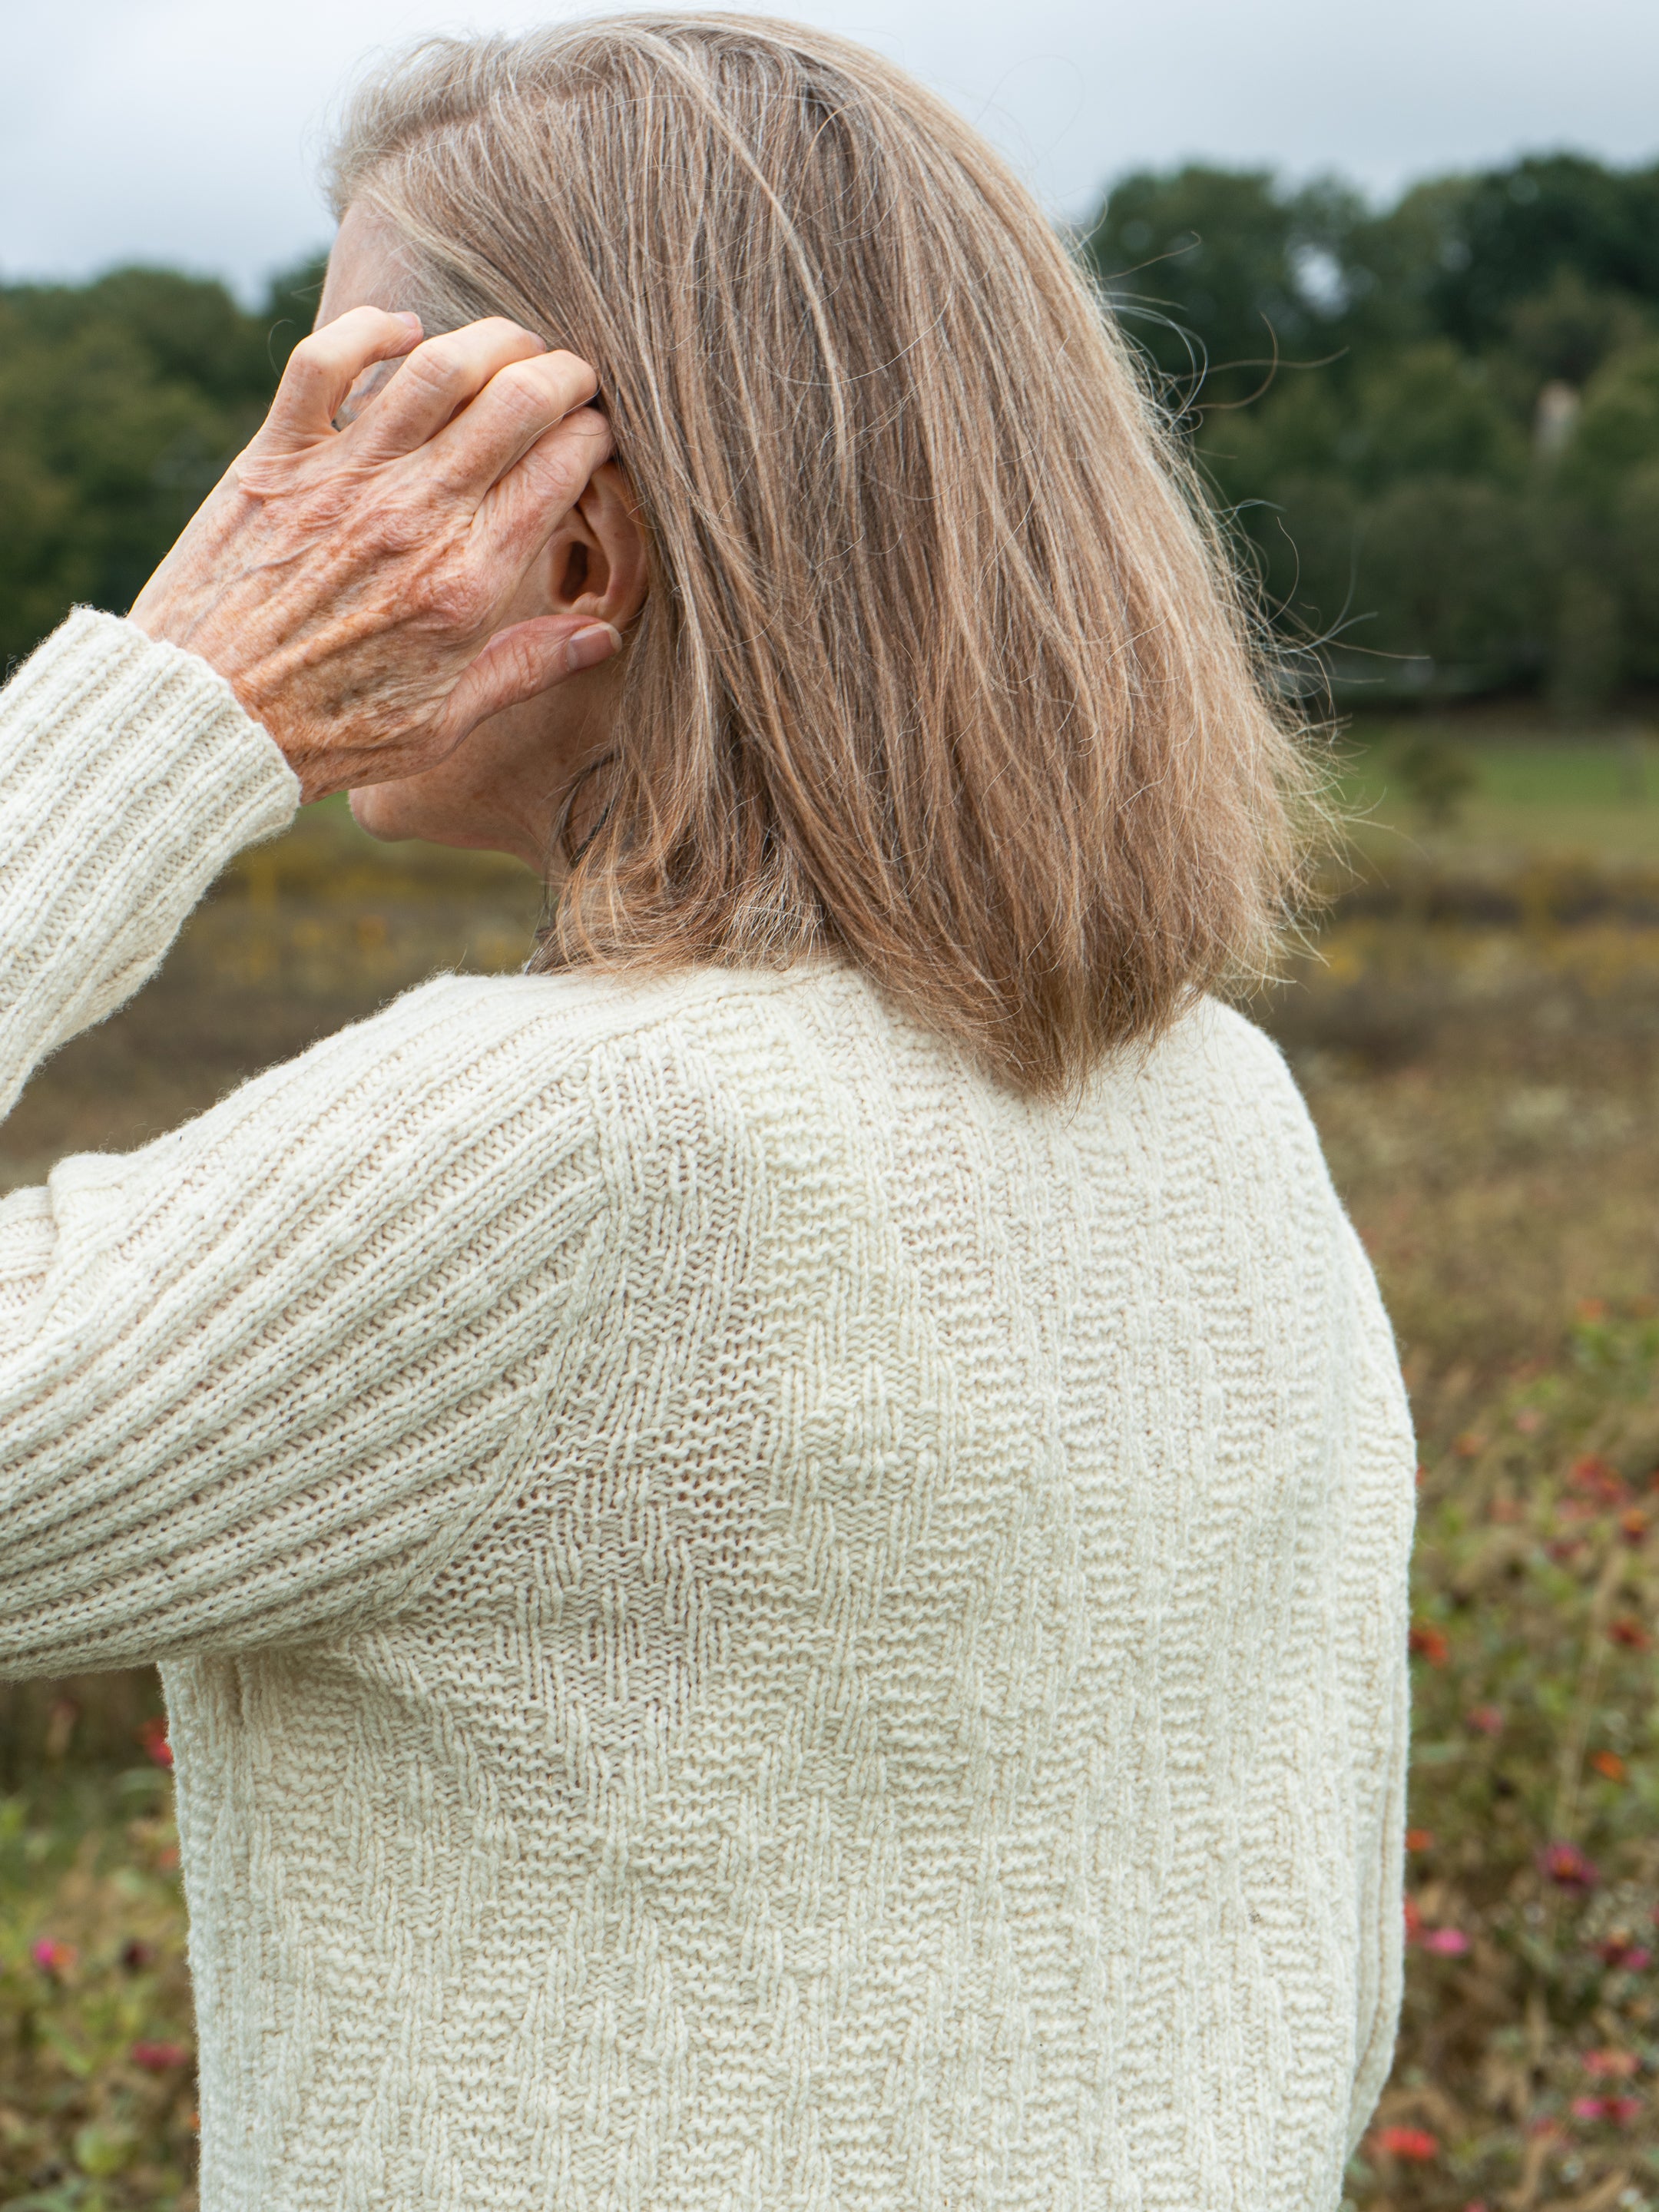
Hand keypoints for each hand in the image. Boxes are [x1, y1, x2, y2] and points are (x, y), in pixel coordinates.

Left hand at [129, 308, 618, 801]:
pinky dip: (371, 329)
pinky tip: (404, 330)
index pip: (559, 470)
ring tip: (511, 347)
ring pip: (438, 365)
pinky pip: (326, 359)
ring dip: (491, 340)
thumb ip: (527, 670)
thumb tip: (603, 638)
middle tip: (574, 379)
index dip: (595, 439)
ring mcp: (343, 478)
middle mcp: (413, 516)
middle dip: (564, 375)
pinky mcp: (277, 458)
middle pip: (516, 401)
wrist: (210, 720)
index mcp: (467, 581)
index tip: (598, 440)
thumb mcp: (444, 724)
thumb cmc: (331, 733)